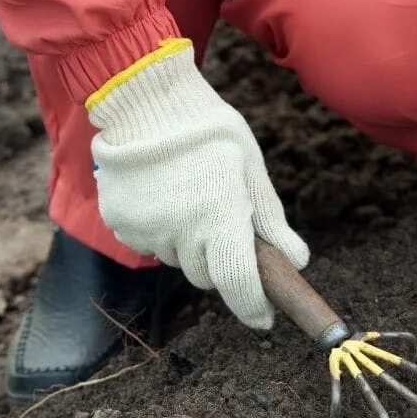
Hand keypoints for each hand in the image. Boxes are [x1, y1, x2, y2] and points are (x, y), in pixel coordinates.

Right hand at [89, 42, 307, 328]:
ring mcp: (146, 230)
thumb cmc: (211, 133)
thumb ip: (270, 221)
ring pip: (177, 259)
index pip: (238, 283)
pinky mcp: (120, 223)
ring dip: (188, 244)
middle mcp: (181, 232)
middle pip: (207, 276)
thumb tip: (296, 261)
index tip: (264, 319)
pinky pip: (148, 244)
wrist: (145, 99)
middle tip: (221, 222)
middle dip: (220, 261)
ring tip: (189, 197)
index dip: (253, 307)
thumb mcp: (251, 172)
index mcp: (220, 219)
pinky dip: (159, 231)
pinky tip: (162, 195)